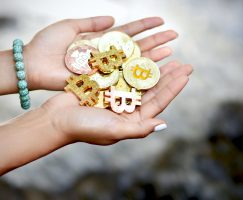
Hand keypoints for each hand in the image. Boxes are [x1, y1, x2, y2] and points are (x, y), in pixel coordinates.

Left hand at [24, 16, 177, 89]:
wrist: (33, 66)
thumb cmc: (47, 44)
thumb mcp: (70, 26)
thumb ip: (92, 22)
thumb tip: (113, 18)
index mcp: (100, 40)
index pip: (128, 31)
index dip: (145, 26)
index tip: (161, 20)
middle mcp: (107, 55)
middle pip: (136, 46)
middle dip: (156, 40)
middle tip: (175, 36)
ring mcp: (106, 69)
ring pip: (134, 62)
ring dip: (153, 56)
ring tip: (172, 52)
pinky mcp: (101, 81)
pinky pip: (123, 77)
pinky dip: (138, 74)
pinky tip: (154, 70)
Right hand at [41, 61, 191, 144]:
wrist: (56, 119)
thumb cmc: (84, 128)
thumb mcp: (113, 131)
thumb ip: (138, 129)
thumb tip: (163, 124)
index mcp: (131, 120)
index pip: (158, 102)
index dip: (172, 88)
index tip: (186, 74)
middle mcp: (127, 108)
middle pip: (153, 89)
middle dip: (169, 77)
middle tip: (184, 64)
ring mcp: (117, 95)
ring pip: (140, 79)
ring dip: (154, 68)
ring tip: (169, 56)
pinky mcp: (105, 85)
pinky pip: (123, 72)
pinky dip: (134, 63)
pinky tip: (144, 54)